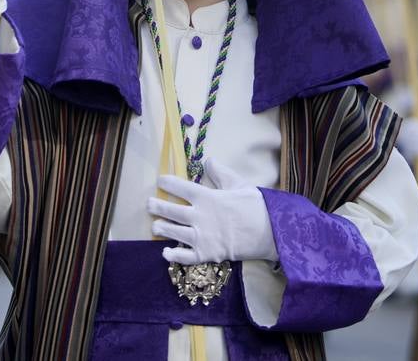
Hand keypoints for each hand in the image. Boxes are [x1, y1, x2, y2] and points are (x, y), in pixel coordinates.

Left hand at [147, 157, 277, 265]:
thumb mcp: (238, 183)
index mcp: (207, 197)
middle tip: (149, 203)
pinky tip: (165, 253)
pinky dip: (173, 255)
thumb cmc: (254, 206)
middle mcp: (199, 216)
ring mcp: (201, 237)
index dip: (168, 184)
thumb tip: (208, 161)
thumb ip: (220, 172)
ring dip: (162, 228)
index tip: (160, 181)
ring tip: (154, 226)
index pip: (181, 188)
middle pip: (172, 211)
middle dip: (158, 206)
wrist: (268, 232)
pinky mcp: (206, 254)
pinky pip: (185, 256)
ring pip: (174, 232)